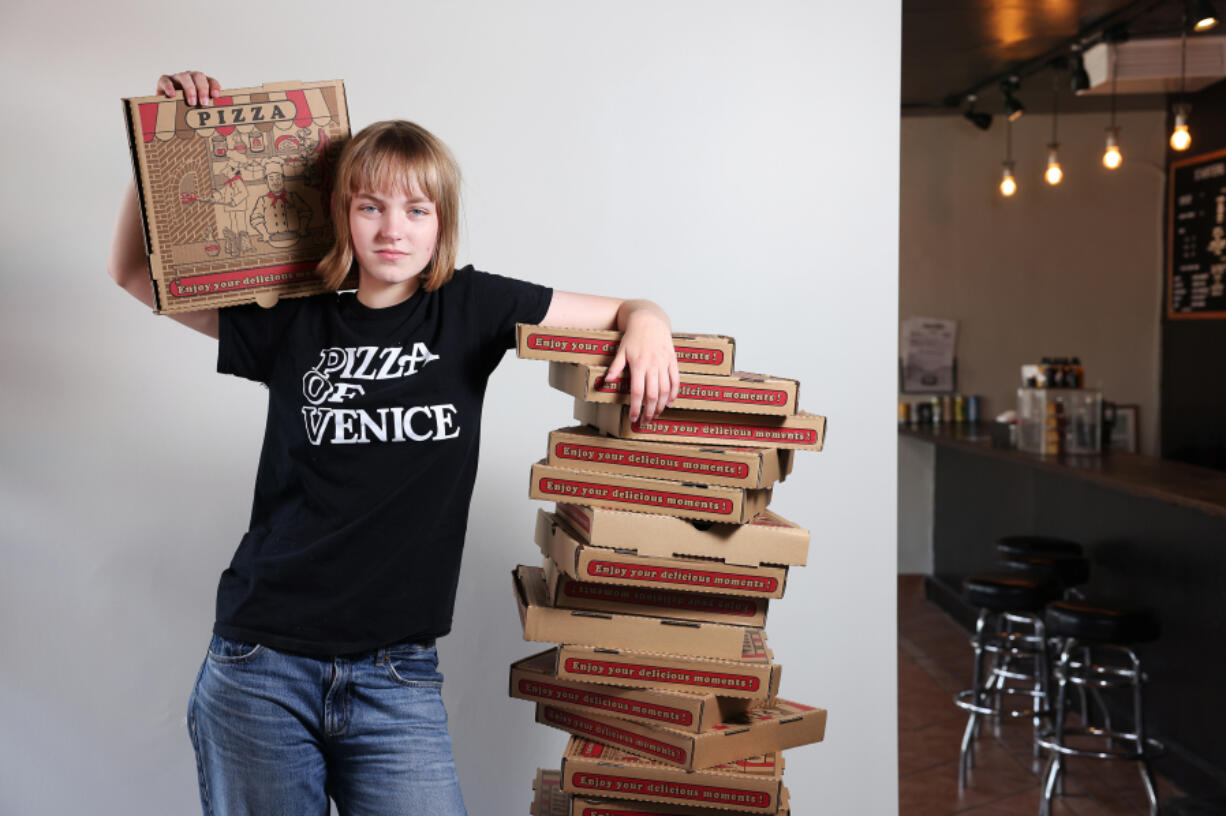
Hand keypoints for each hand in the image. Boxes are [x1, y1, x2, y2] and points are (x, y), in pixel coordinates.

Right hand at [156, 70, 220, 106]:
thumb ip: (206, 110)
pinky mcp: (164, 81)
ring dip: (190, 89)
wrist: (166, 110)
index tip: (215, 95)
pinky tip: (172, 95)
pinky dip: (169, 87)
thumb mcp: (197, 109)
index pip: (210, 80)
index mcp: (201, 83)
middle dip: (203, 89)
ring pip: (184, 76)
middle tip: (204, 103)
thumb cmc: (185, 109)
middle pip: (198, 76)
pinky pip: (166, 80)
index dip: (214, 86)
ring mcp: (177, 78)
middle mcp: (190, 78)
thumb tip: (217, 124)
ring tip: (192, 103)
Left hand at [605, 304, 679, 423]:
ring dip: (661, 405)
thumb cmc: (633, 336)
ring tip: (656, 414)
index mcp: (638, 364)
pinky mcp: (672, 361)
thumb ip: (615, 367)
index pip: (637, 392)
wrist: (649, 320)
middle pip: (653, 395)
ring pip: (665, 390)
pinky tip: (669, 402)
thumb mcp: (621, 351)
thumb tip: (606, 381)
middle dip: (649, 411)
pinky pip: (675, 380)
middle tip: (645, 421)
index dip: (636, 407)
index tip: (633, 418)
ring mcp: (664, 363)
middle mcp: (653, 365)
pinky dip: (673, 393)